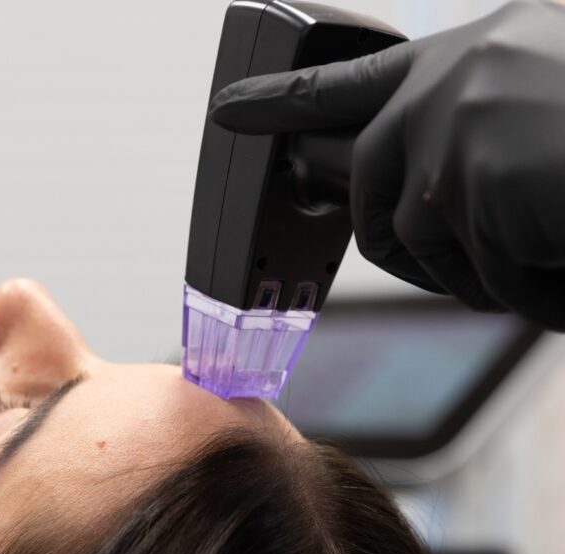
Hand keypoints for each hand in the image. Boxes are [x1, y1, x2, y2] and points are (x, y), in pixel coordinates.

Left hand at [209, 0, 564, 330]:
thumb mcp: (546, 84)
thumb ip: (482, 117)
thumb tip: (435, 186)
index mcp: (461, 60)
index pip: (342, 84)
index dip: (280, 99)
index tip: (227, 108)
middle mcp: (441, 93)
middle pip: (373, 204)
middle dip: (425, 249)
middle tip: (499, 241)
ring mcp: (452, 141)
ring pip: (435, 252)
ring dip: (504, 267)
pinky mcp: (475, 189)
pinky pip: (487, 276)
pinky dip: (540, 286)